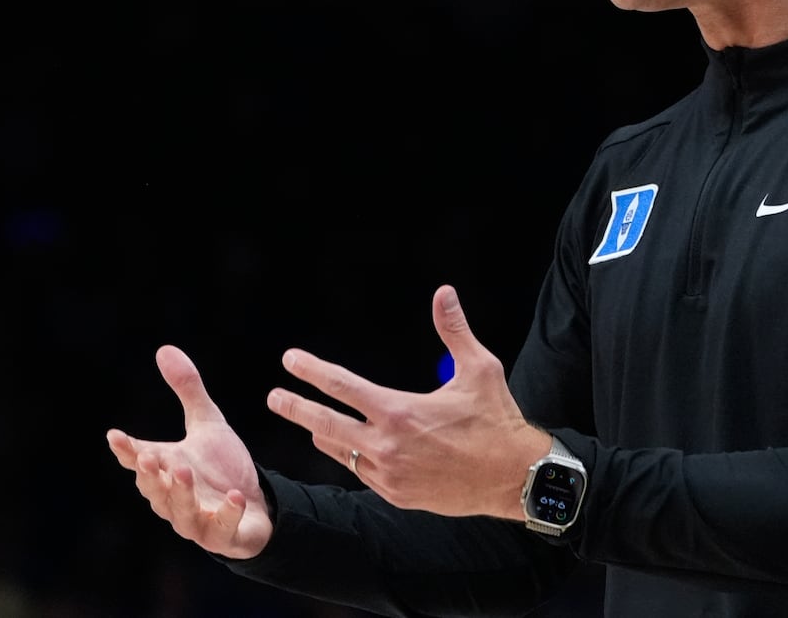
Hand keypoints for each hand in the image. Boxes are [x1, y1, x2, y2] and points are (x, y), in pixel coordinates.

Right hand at [106, 345, 273, 559]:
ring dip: (181, 493)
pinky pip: (221, 528)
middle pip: (154, 489)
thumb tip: (164, 349)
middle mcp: (175, 497)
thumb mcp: (208, 423)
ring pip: (180, 512)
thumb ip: (187, 390)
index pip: (139, 459)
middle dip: (150, 474)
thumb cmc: (222, 465)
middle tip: (148, 456)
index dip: (126, 449)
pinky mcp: (222, 534)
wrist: (257, 503)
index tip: (115, 435)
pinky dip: (226, 514)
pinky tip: (233, 497)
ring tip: (183, 471)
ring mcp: (196, 519)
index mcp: (167, 469)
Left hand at [266, 285, 550, 519]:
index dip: (312, 371)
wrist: (513, 477)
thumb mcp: (479, 369)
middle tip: (274, 397)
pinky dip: (354, 457)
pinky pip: (362, 473)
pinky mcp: (397, 495)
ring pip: (341, 452)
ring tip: (312, 422)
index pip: (342, 387)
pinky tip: (352, 449)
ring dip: (324, 434)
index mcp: (400, 412)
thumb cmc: (497, 419)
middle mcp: (387, 446)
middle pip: (325, 423)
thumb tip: (443, 292)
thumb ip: (454, 330)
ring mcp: (389, 475)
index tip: (290, 360)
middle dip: (295, 407)